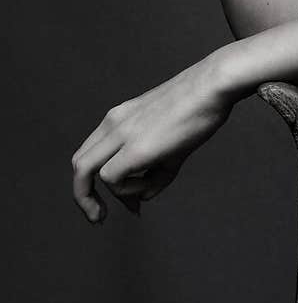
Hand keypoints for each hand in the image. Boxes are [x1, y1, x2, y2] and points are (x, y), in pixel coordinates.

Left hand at [71, 57, 232, 222]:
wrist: (213, 86)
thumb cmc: (199, 108)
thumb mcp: (172, 142)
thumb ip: (155, 173)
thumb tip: (144, 198)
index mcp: (120, 118)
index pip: (91, 152)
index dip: (96, 181)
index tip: (120, 198)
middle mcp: (114, 123)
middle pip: (79, 164)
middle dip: (84, 196)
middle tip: (99, 217)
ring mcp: (122, 134)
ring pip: (86, 173)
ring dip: (110, 196)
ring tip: (138, 201)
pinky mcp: (136, 148)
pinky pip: (111, 179)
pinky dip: (125, 192)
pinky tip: (148, 188)